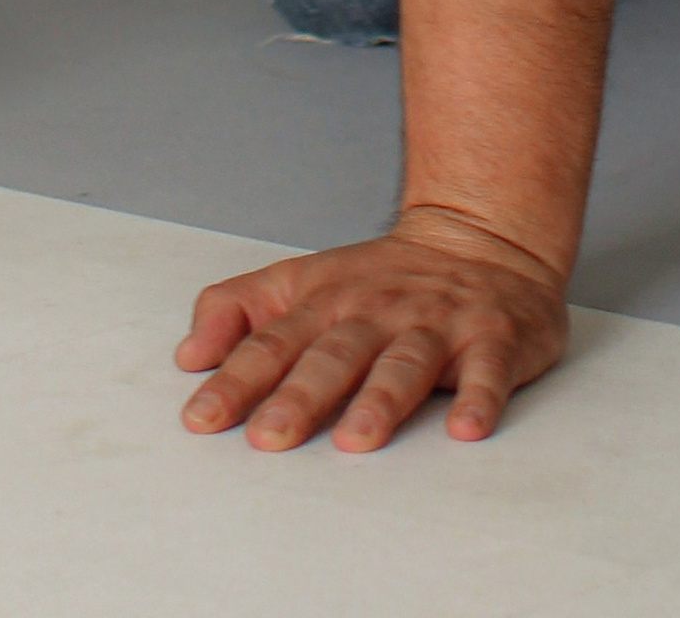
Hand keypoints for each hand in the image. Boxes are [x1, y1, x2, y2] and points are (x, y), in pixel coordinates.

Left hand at [175, 205, 569, 451]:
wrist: (482, 236)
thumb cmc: (382, 277)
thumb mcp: (303, 278)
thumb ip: (240, 309)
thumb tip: (187, 354)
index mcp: (326, 299)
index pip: (272, 341)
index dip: (235, 378)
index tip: (201, 417)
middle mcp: (376, 310)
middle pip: (332, 354)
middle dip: (299, 396)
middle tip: (268, 438)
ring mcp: (436, 323)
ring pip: (403, 362)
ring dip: (380, 401)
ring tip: (356, 441)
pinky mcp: (491, 338)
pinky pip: (488, 370)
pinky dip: (479, 397)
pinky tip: (467, 427)